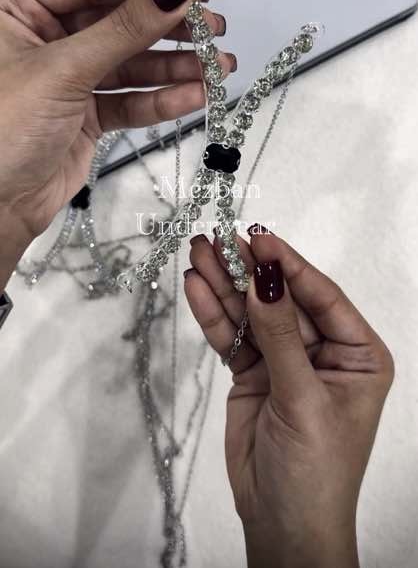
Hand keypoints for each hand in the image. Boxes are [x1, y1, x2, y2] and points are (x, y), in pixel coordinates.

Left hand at [0, 0, 232, 239]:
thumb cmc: (1, 129)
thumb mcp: (62, 69)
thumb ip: (123, 30)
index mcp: (17, 8)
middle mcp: (43, 37)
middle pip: (116, 22)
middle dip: (167, 29)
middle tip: (214, 30)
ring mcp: (66, 78)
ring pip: (128, 64)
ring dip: (174, 67)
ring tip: (219, 68)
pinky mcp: (84, 115)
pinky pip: (128, 100)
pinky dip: (160, 100)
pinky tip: (194, 96)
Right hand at [184, 228, 393, 567]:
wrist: (282, 524)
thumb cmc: (316, 469)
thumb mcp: (304, 397)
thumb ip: (281, 336)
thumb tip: (263, 278)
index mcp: (358, 354)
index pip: (322, 296)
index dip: (289, 266)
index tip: (259, 238)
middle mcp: (323, 351)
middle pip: (281, 300)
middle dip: (249, 271)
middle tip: (218, 238)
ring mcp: (284, 360)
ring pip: (252, 314)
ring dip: (225, 285)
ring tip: (199, 252)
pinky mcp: (253, 373)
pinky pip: (233, 337)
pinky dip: (214, 314)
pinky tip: (197, 287)